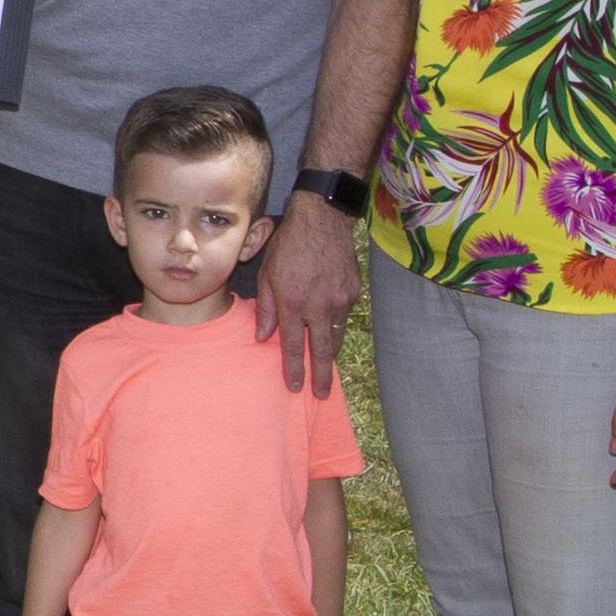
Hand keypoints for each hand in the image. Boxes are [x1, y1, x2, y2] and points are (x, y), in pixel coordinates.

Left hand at [254, 201, 363, 392]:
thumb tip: (263, 337)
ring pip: (336, 336)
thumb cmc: (288, 245)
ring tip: (326, 370)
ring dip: (330, 354)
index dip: (294, 369)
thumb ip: (266, 308)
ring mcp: (340, 300)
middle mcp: (319, 306)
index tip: (295, 387)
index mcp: (293, 303)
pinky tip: (331, 332)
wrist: (322, 220)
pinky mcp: (353, 292)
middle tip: (322, 395)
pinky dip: (336, 327)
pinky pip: (344, 317)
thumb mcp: (267, 274)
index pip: (294, 346)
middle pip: (321, 350)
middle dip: (321, 375)